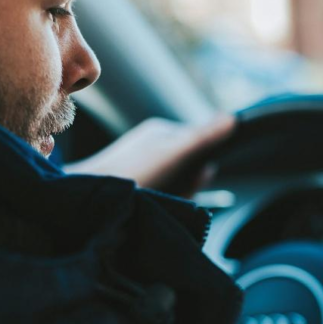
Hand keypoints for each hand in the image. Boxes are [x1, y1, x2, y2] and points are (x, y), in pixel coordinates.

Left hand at [65, 116, 235, 193]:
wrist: (90, 199)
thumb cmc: (132, 173)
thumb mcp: (175, 153)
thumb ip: (203, 136)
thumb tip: (232, 119)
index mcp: (161, 132)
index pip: (199, 143)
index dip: (204, 164)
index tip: (198, 176)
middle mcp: (150, 146)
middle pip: (188, 166)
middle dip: (189, 184)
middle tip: (175, 192)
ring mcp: (141, 165)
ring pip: (175, 183)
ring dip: (176, 195)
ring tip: (160, 199)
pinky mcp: (132, 185)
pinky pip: (160, 193)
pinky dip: (162, 202)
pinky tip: (151, 204)